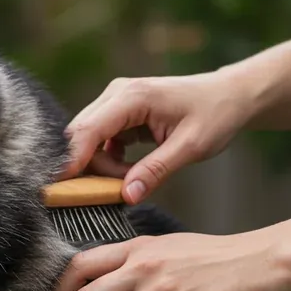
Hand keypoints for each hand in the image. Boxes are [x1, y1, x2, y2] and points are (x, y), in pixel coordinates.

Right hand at [59, 70, 251, 203]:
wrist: (230, 96)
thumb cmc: (216, 115)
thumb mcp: (191, 147)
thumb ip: (156, 171)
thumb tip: (126, 196)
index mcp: (133, 97)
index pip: (88, 130)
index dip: (71, 160)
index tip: (59, 189)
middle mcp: (117, 94)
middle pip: (80, 136)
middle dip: (89, 168)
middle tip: (112, 192)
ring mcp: (115, 102)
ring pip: (87, 140)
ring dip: (101, 166)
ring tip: (131, 179)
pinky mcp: (118, 113)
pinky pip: (99, 141)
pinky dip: (107, 160)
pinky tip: (129, 170)